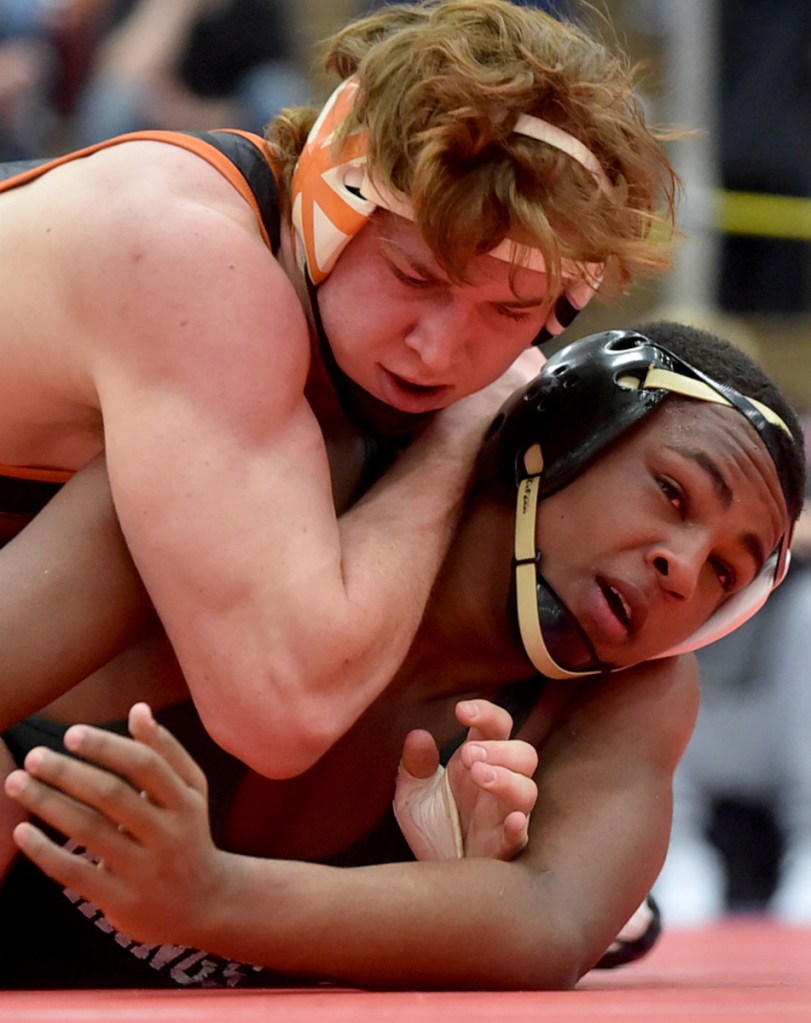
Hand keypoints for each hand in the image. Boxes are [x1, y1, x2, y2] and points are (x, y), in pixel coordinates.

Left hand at [3, 703, 230, 946]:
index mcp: (184, 801)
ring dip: (48, 804)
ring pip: (90, 830)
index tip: (70, 734)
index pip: (144, 765)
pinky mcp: (122, 900)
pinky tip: (22, 832)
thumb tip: (138, 709)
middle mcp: (167, 833)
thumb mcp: (191, 791)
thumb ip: (165, 750)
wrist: (205, 903)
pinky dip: (46, 852)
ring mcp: (144, 869)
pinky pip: (77, 873)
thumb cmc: (189, 833)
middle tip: (34, 757)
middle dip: (68, 772)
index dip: (106, 747)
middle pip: (112, 795)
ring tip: (17, 783)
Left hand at [395, 699, 537, 861]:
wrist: (430, 874)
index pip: (497, 726)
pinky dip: (518, 827)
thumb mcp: (413, 793)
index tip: (462, 711)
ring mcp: (504, 816)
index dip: (486, 713)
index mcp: (478, 761)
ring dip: (507, 778)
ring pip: (527, 791)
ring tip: (479, 774)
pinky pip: (520, 838)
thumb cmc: (432, 825)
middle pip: (524, 754)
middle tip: (468, 754)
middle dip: (500, 749)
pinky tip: (512, 820)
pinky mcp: (502, 849)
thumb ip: (415, 765)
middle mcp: (498, 784)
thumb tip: (417, 735)